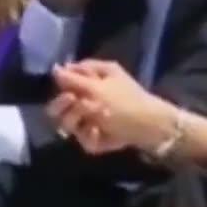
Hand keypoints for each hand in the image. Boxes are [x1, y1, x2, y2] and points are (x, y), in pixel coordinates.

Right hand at [47, 60, 176, 153]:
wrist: (152, 129)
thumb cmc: (126, 102)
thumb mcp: (97, 88)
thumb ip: (72, 80)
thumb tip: (54, 69)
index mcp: (93, 76)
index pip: (64, 78)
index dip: (60, 85)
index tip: (65, 89)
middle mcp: (91, 95)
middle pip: (61, 103)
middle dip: (63, 106)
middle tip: (73, 103)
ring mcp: (94, 117)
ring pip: (69, 122)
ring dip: (76, 121)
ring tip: (91, 122)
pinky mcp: (98, 136)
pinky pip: (83, 137)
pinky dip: (90, 137)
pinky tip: (99, 135)